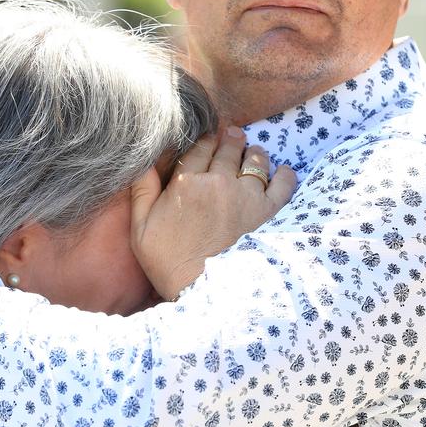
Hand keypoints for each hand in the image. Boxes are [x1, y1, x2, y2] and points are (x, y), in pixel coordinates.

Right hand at [131, 128, 296, 300]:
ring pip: (255, 160)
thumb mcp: (141, 226)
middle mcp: (219, 182)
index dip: (206, 139)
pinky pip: (282, 184)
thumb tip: (141, 160)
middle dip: (231, 140)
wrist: (203, 290)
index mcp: (187, 182)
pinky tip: (283, 173)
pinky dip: (285, 175)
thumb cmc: (167, 261)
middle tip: (233, 136)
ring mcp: (246, 196)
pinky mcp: (267, 212)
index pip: (200, 147)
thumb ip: (142, 189)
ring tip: (254, 154)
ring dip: (254, 154)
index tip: (210, 137)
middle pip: (229, 148)